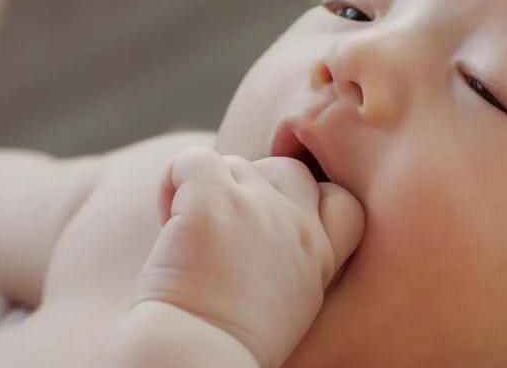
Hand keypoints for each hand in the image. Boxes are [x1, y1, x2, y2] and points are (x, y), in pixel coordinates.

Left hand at [131, 146, 364, 366]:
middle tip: (223, 229)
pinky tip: (166, 217)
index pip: (340, 200)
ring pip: (237, 163)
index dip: (307, 201)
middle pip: (288, 170)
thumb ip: (291, 257)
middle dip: (255, 187)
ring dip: (210, 188)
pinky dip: (174, 179)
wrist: (199, 356)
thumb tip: (263, 229)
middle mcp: (297, 226)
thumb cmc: (232, 341)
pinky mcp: (213, 198)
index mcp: (319, 256)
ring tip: (189, 234)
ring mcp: (258, 207)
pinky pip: (193, 159)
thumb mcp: (290, 300)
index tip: (271, 229)